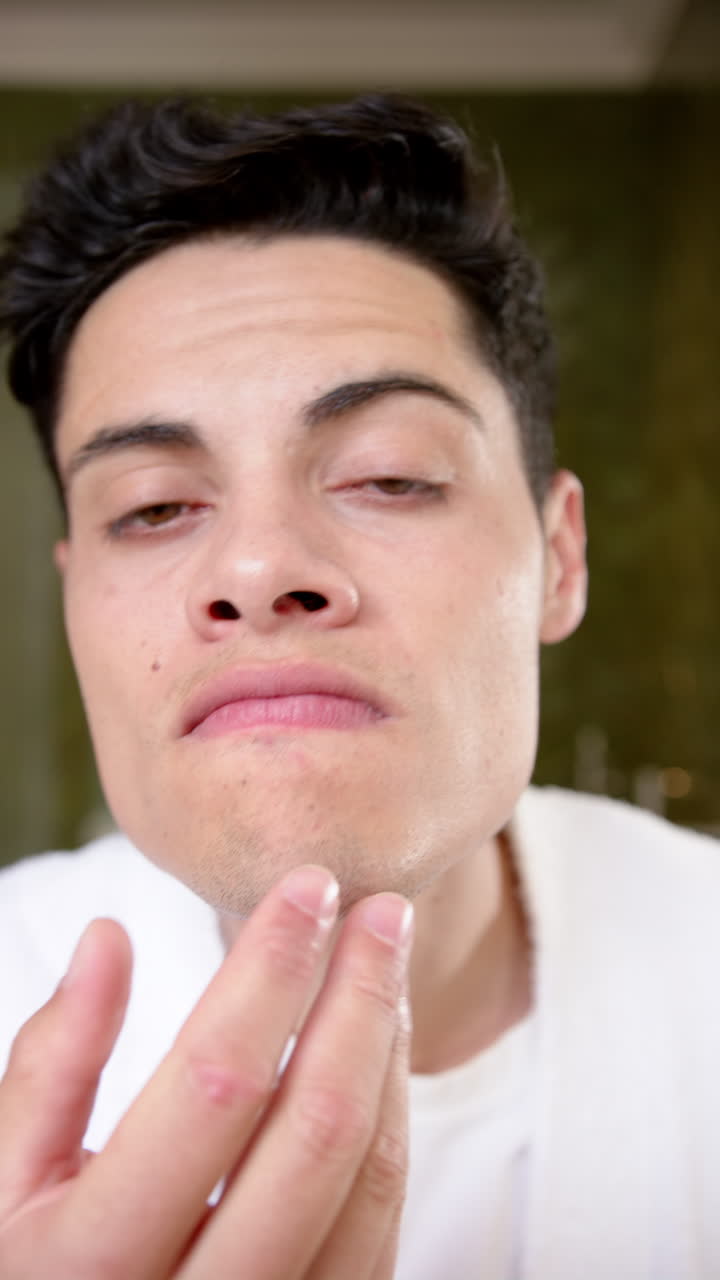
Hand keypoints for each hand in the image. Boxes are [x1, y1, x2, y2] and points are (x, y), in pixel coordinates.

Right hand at [0, 865, 411, 1277]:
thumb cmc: (32, 1268)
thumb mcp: (4, 1181)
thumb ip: (52, 1065)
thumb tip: (107, 938)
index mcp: (99, 1261)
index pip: (216, 1084)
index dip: (270, 973)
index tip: (308, 888)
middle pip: (318, 1132)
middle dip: (359, 999)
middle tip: (381, 910)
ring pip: (368, 1179)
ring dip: (388, 1054)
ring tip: (385, 961)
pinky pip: (380, 1223)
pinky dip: (391, 1122)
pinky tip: (379, 1053)